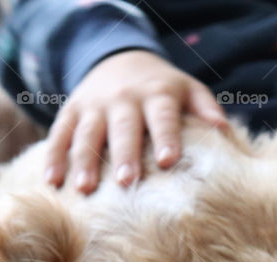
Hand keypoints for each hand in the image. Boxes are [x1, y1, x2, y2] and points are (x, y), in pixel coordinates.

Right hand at [45, 50, 228, 192]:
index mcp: (156, 93)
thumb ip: (205, 108)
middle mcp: (123, 98)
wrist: (119, 58)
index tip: (168, 162)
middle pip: (123, 127)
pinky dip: (54, 157)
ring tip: (84, 188)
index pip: (162, 116)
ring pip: (87, 133)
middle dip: (123, 154)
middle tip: (126, 182)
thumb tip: (225, 131)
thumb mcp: (187, 88)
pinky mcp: (71, 111)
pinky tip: (52, 182)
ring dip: (83, 161)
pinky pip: (60, 134)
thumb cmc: (162, 87)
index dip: (165, 137)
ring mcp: (94, 104)